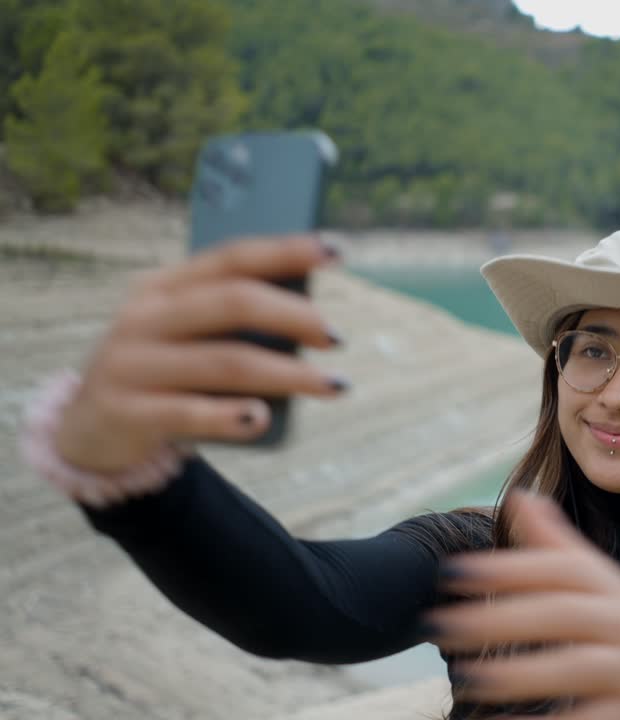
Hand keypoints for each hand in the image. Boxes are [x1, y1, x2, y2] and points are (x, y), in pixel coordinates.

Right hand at [55, 235, 343, 474]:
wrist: (89, 430)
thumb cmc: (162, 373)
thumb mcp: (185, 334)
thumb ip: (231, 319)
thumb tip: (311, 318)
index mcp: (165, 287)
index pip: (231, 258)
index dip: (285, 250)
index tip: (336, 251)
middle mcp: (145, 317)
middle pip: (233, 302)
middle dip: (295, 315)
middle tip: (337, 337)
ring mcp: (132, 363)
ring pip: (224, 361)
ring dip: (287, 374)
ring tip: (332, 385)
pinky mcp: (126, 411)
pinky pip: (187, 412)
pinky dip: (229, 416)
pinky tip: (261, 418)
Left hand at [422, 492, 619, 719]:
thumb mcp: (602, 581)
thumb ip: (558, 545)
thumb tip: (521, 495)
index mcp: (611, 586)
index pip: (561, 568)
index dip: (510, 567)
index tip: (454, 571)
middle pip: (563, 614)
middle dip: (501, 617)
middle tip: (439, 626)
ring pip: (577, 666)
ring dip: (520, 673)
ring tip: (468, 677)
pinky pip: (590, 719)